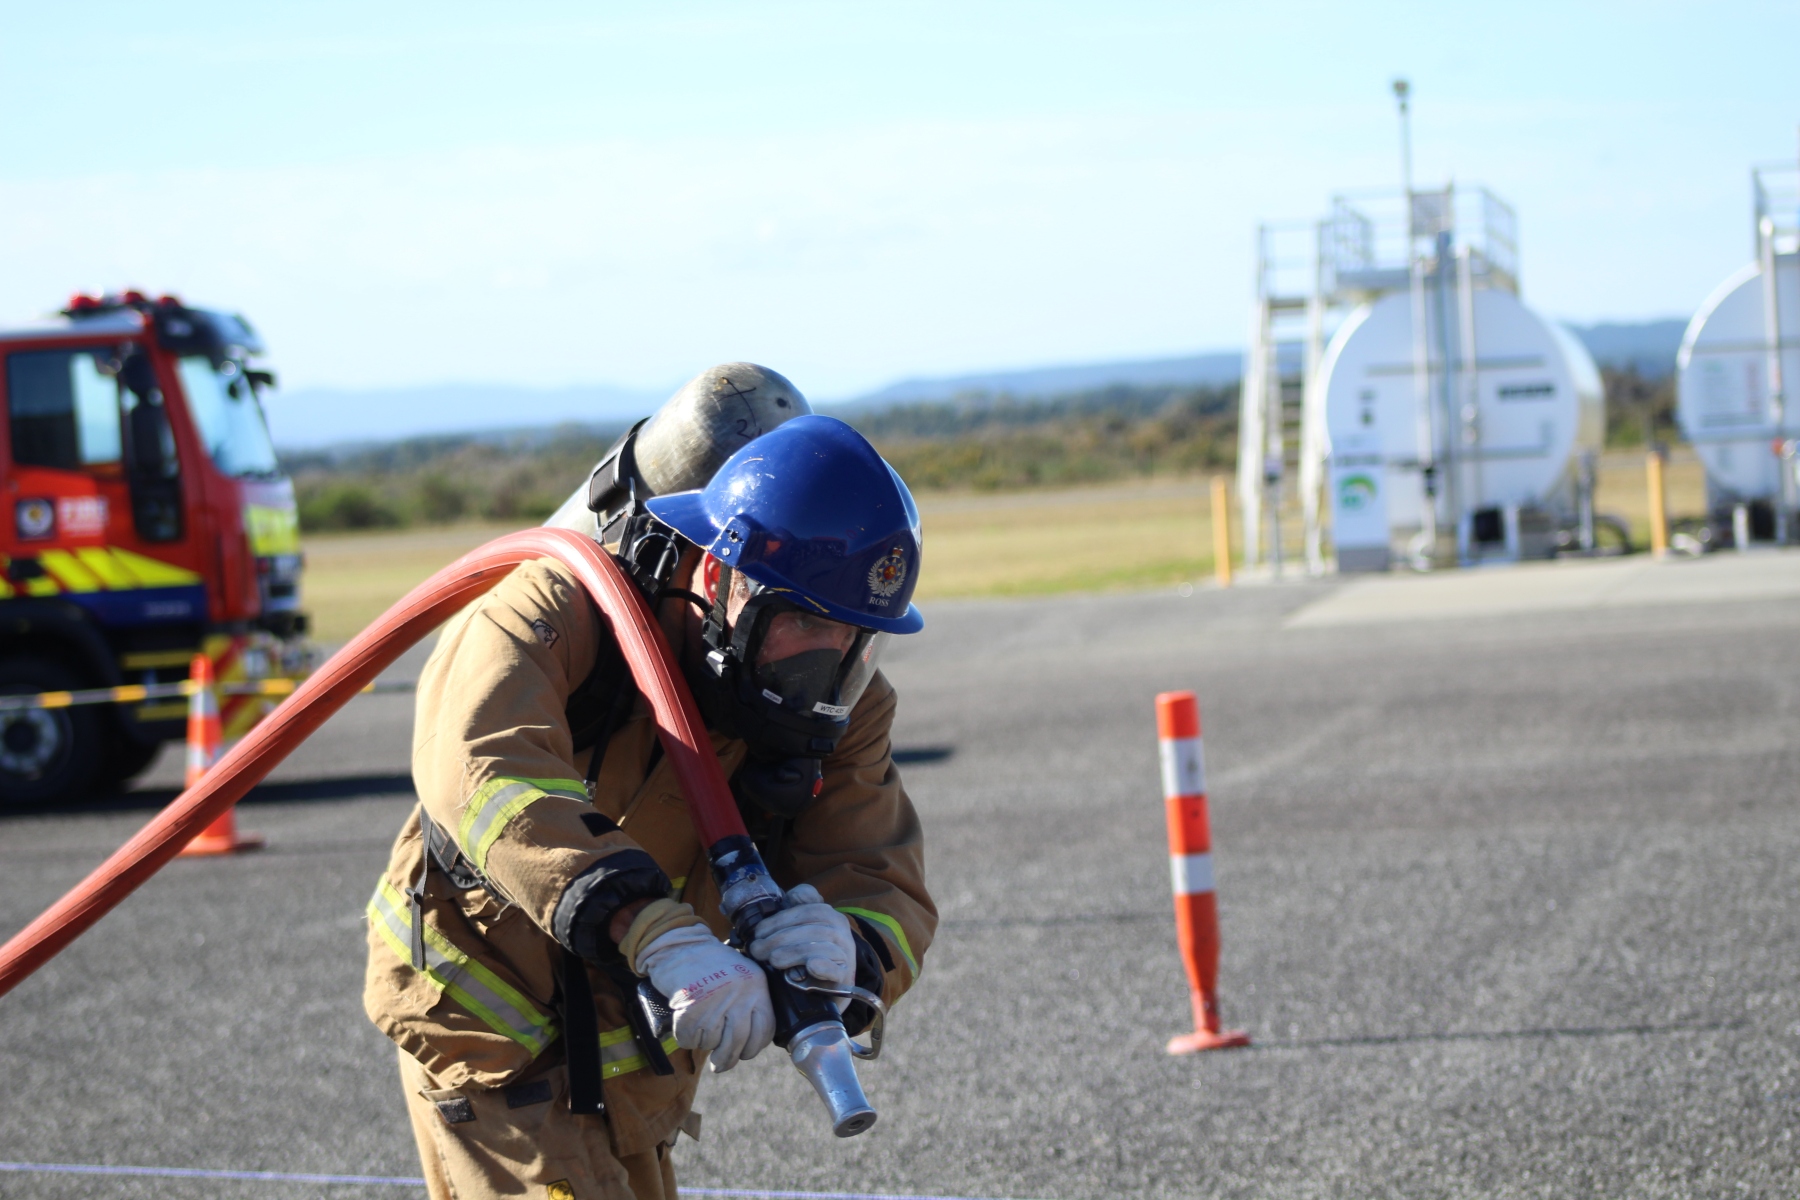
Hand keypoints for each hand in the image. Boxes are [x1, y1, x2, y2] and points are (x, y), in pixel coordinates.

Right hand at [635, 924, 773, 1071]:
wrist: (680, 946)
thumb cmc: (710, 965)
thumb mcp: (740, 977)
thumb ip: (749, 1004)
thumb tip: (751, 1044)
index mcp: (756, 985)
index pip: (765, 1028)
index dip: (755, 1047)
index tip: (745, 1053)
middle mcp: (739, 993)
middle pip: (739, 1041)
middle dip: (728, 1059)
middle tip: (720, 1064)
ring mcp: (716, 1000)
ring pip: (713, 1042)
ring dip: (704, 1044)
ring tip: (700, 1028)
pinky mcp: (691, 1007)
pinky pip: (690, 1039)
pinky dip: (686, 1038)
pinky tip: (686, 1023)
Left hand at [746, 884, 855, 990]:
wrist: (826, 992)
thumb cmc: (809, 957)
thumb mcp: (802, 931)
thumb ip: (796, 912)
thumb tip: (784, 899)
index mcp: (829, 916)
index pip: (807, 909)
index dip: (780, 919)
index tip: (759, 931)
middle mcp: (841, 931)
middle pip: (809, 928)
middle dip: (778, 938)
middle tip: (757, 949)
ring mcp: (845, 953)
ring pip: (819, 947)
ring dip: (793, 952)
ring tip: (773, 959)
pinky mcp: (845, 977)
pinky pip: (835, 969)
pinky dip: (823, 966)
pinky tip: (811, 967)